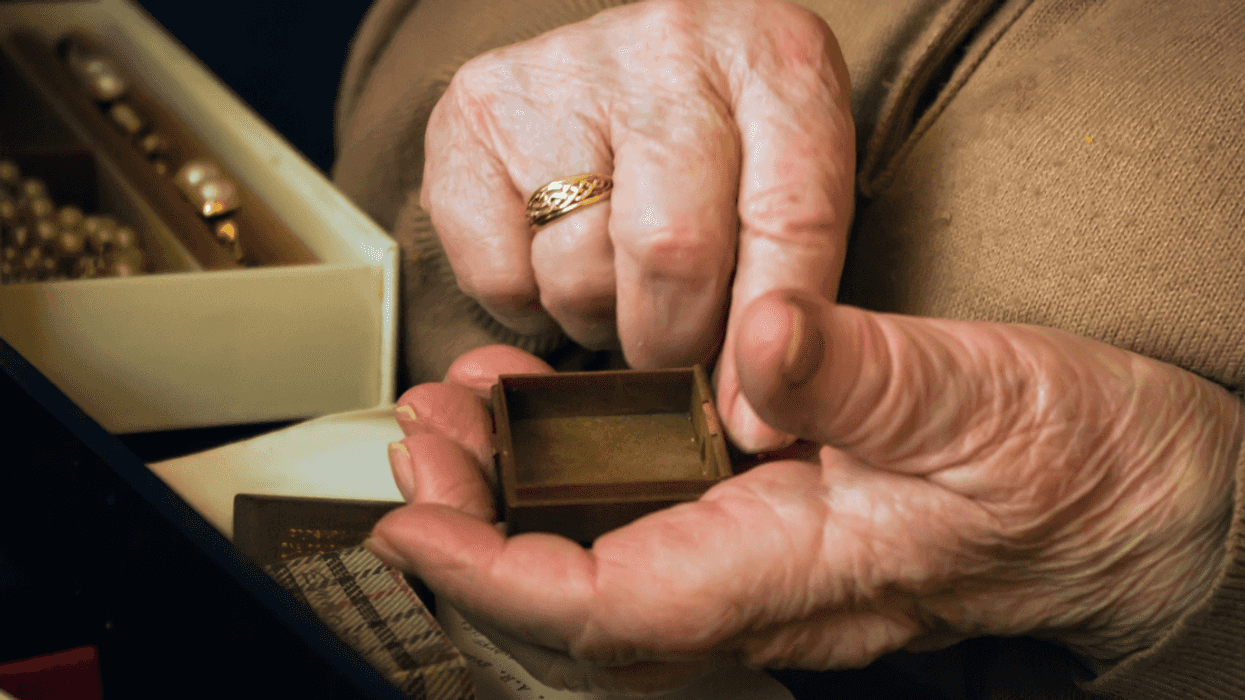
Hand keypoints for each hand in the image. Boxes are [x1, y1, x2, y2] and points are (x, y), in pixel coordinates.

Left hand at [369, 294, 1240, 692]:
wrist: (1138, 500)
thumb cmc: (1076, 464)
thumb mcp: (981, 400)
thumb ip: (866, 377)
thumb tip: (763, 341)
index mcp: (799, 572)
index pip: (612, 613)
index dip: (496, 578)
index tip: (410, 521)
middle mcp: (766, 587)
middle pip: (582, 599)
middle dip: (478, 531)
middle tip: (423, 434)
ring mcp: (767, 561)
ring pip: (607, 564)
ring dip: (517, 500)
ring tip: (462, 413)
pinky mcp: (776, 523)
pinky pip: (652, 523)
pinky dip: (583, 475)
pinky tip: (557, 411)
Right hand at [421, 0, 854, 451]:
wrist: (642, 66)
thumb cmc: (729, 143)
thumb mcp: (793, 189)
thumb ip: (791, 295)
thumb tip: (753, 429)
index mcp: (778, 64)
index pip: (789, 218)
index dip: (769, 339)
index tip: (757, 422)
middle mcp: (670, 48)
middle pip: (671, 253)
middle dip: (673, 338)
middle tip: (675, 339)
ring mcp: (563, 73)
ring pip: (577, 274)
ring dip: (599, 317)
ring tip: (617, 276)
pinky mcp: (475, 110)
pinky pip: (497, 276)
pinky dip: (528, 302)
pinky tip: (554, 253)